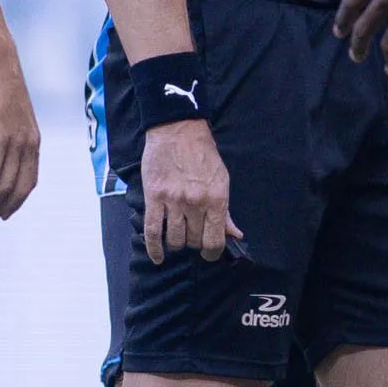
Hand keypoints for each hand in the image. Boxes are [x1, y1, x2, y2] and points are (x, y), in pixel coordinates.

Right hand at [0, 54, 40, 222]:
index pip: (29, 183)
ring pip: (3, 186)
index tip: (0, 215)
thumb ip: (8, 139)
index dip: (15, 203)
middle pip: (17, 191)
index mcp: (33, 143)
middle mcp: (28, 146)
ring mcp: (15, 143)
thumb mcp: (11, 118)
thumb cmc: (1, 89)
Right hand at [141, 118, 240, 262]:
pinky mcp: (154, 197)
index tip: (210, 254)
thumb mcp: (222, 180)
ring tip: (178, 236)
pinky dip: (154, 248)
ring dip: (177, 243)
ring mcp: (174, 200)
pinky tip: (158, 256)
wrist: (178, 130)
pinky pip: (152, 230)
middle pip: (194, 241)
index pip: (215, 240)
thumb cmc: (203, 154)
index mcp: (217, 198)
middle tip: (193, 235)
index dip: (213, 253)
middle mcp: (196, 202)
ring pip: (174, 239)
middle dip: (194, 243)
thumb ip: (226, 211)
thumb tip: (235, 234)